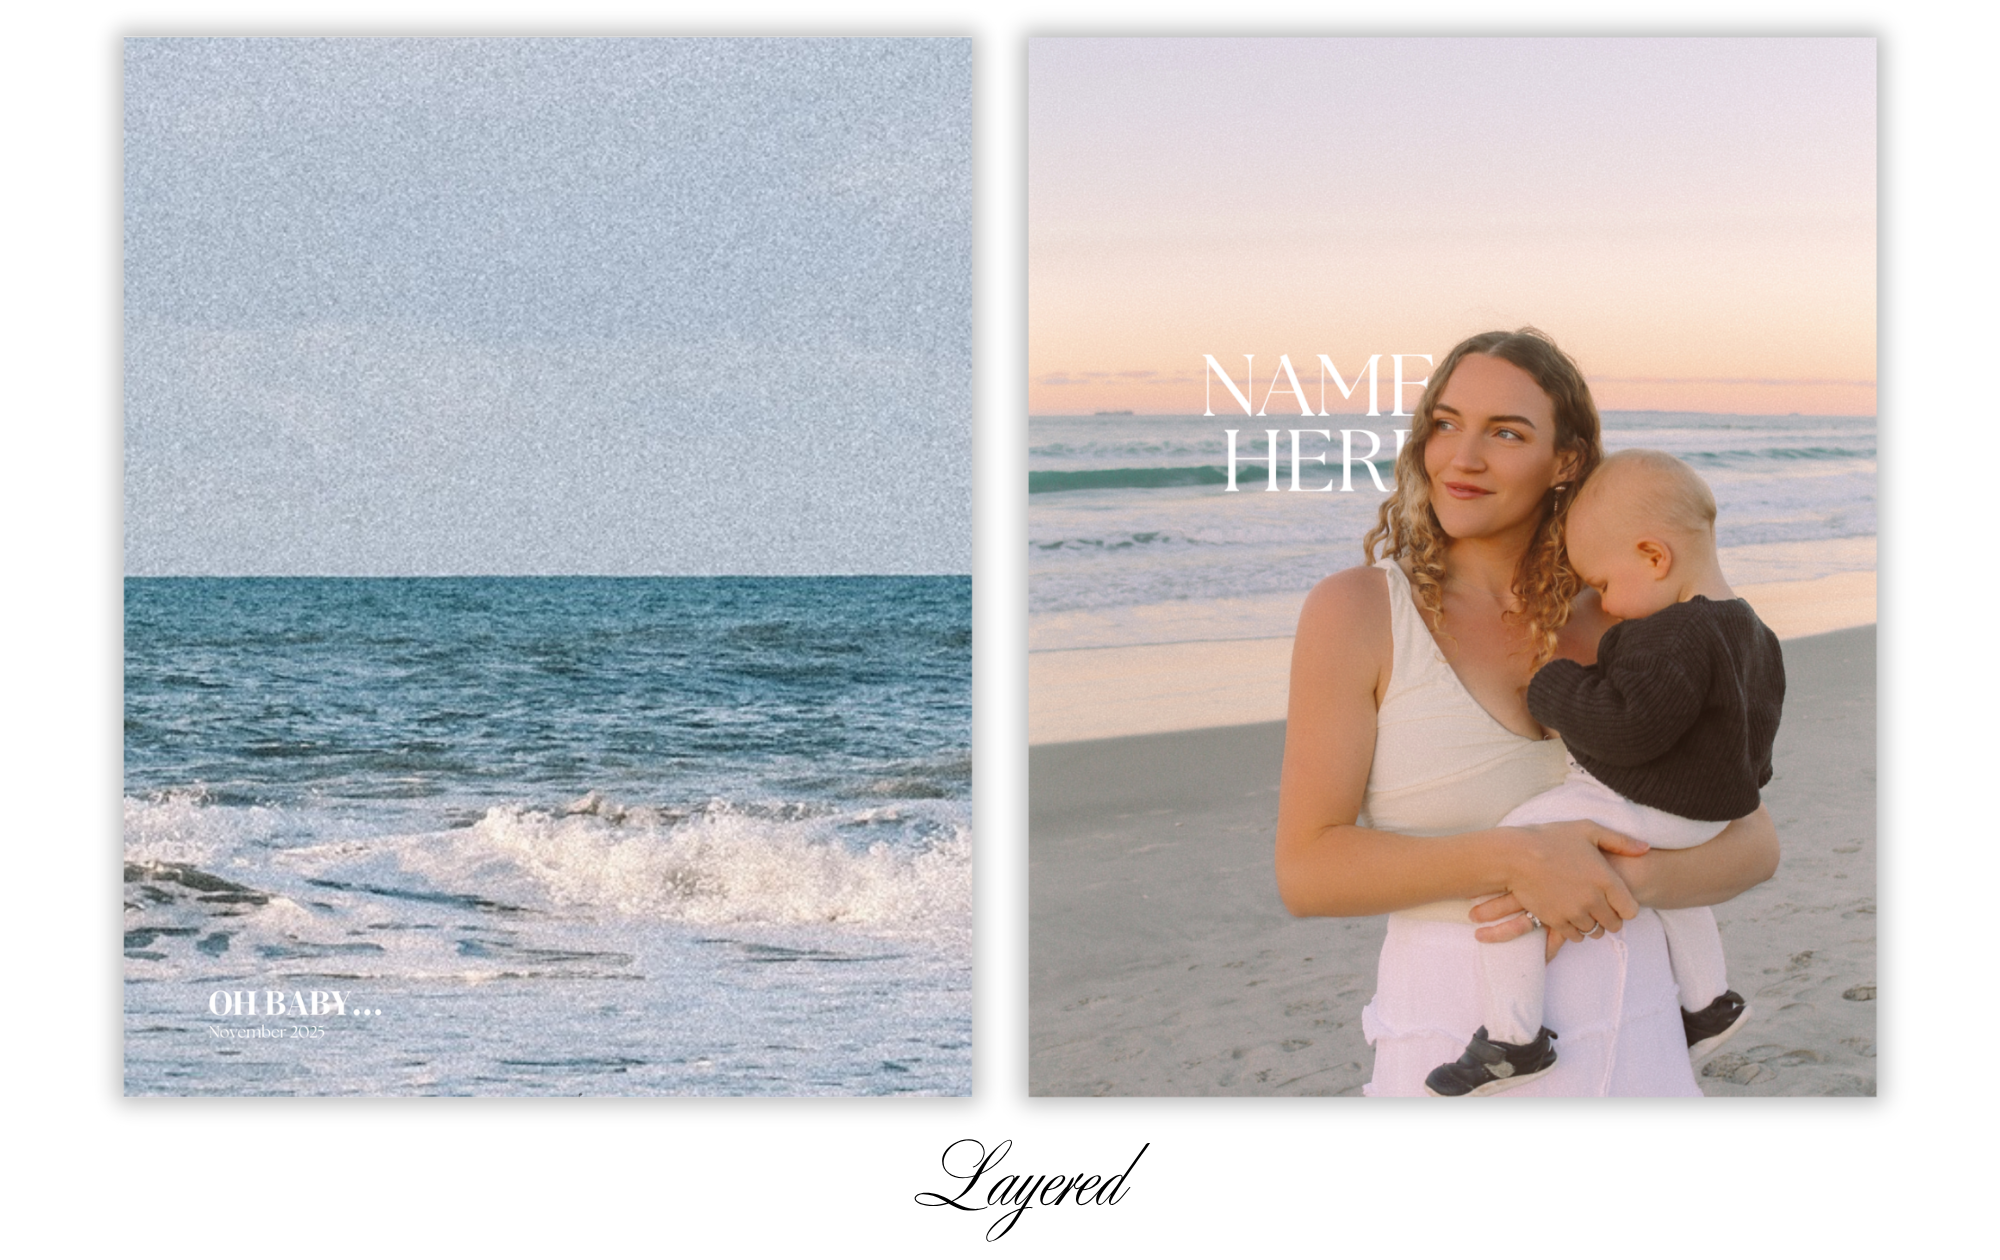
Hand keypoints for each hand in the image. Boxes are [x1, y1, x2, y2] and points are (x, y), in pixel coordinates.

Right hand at [1471, 820, 1648, 951]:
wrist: (1515, 855)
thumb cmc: (1551, 839)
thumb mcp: (1588, 830)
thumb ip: (1620, 841)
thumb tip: (1645, 848)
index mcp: (1605, 880)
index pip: (1630, 910)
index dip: (1626, 907)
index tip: (1617, 901)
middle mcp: (1593, 900)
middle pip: (1614, 924)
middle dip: (1611, 919)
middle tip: (1602, 909)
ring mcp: (1574, 913)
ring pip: (1594, 931)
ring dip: (1593, 925)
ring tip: (1585, 912)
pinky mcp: (1556, 920)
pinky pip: (1574, 936)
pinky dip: (1575, 930)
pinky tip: (1570, 917)